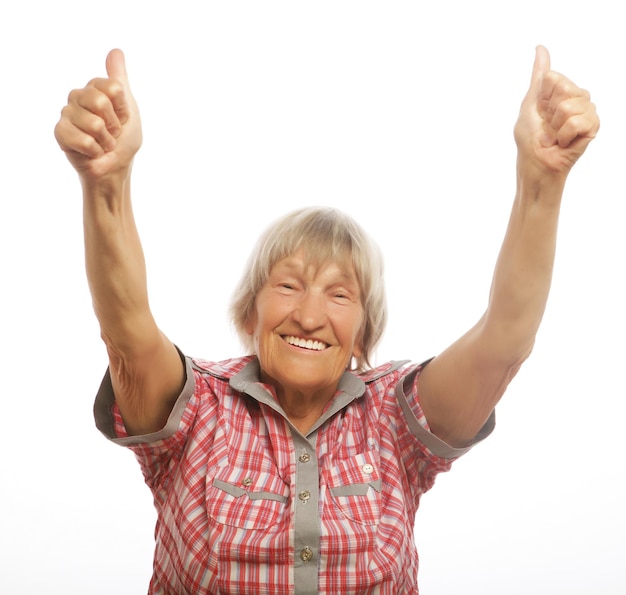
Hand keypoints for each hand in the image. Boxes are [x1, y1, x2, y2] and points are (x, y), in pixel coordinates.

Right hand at [54, 49, 141, 181]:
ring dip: (106, 141)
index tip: (122, 118)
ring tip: (102, 143)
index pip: (113, 87)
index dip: (123, 108)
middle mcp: (78, 97)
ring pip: (94, 123)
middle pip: (100, 101)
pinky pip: (84, 140)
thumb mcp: (129, 108)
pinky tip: (92, 152)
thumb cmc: (123, 140)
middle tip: (111, 133)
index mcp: (95, 88)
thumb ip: (120, 80)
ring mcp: (67, 113)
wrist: (115, 167)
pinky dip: (95, 151)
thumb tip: (116, 51)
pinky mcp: (60, 132)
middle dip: (114, 125)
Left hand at [514, 46, 598, 178]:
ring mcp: (587, 112)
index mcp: (562, 91)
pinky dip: (564, 135)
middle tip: (548, 126)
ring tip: (555, 136)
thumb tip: (540, 47)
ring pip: (570, 105)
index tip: (539, 112)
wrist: (536, 163)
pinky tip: (564, 142)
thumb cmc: (530, 139)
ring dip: (556, 125)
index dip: (541, 97)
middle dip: (550, 111)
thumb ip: (538, 76)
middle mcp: (577, 98)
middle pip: (565, 87)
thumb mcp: (530, 104)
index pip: (554, 77)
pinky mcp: (593, 127)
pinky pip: (578, 121)